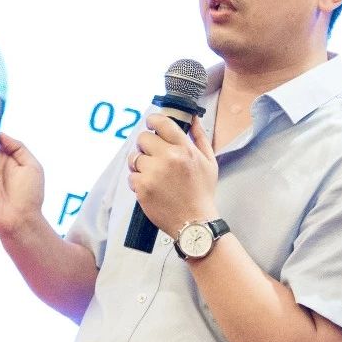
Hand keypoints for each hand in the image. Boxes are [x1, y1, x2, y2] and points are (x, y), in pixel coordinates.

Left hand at [128, 112, 217, 237]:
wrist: (195, 222)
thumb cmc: (202, 193)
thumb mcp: (209, 162)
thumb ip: (200, 137)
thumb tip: (192, 118)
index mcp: (184, 149)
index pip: (161, 122)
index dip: (153, 121)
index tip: (151, 125)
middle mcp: (168, 158)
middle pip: (143, 138)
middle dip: (146, 145)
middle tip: (153, 156)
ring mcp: (153, 173)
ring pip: (134, 157)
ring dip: (140, 164)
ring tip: (151, 174)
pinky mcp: (143, 187)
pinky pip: (131, 176)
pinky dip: (138, 181)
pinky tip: (151, 188)